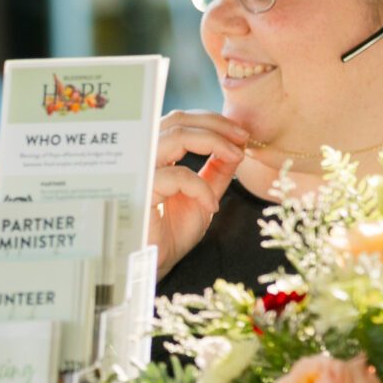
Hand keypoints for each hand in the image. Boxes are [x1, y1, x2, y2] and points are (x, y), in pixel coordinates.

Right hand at [150, 110, 250, 278]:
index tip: (241, 134)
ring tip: (236, 156)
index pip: (181, 121)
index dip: (212, 121)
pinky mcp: (141, 191)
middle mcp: (145, 157)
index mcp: (158, 155)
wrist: (155, 263)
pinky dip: (202, 187)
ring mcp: (140, 171)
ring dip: (213, 141)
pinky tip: (212, 205)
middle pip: (177, 119)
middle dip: (215, 123)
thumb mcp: (204, 195)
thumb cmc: (173, 232)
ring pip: (176, 135)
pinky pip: (177, 176)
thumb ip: (216, 170)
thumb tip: (238, 145)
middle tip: (242, 136)